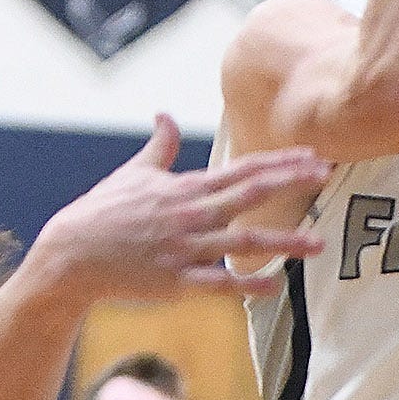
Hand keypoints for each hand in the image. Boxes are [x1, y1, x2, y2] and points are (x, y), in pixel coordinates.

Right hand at [38, 114, 327, 301]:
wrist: (71, 255)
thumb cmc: (101, 213)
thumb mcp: (132, 174)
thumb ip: (157, 146)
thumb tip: (164, 115)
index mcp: (184, 188)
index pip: (242, 169)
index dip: (280, 162)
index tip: (312, 155)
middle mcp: (190, 214)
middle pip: (250, 194)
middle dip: (292, 183)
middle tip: (327, 175)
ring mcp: (184, 248)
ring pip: (243, 242)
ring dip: (284, 241)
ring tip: (319, 243)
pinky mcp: (175, 281)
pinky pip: (218, 284)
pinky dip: (248, 285)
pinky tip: (276, 285)